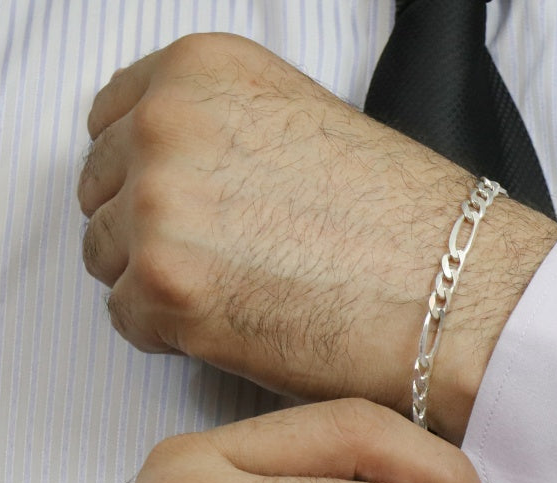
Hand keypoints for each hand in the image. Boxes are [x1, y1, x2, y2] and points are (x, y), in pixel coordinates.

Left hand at [77, 33, 556, 442]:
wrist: (457, 294)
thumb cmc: (405, 228)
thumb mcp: (302, 128)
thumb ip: (221, 136)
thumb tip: (170, 175)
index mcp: (202, 72)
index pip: (111, 121)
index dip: (142, 177)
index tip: (178, 212)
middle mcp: (167, 127)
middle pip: (99, 193)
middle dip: (146, 235)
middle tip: (216, 268)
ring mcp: (160, 209)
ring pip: (106, 259)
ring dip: (156, 285)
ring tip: (236, 300)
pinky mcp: (167, 291)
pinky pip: (127, 320)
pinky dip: (170, 335)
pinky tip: (236, 328)